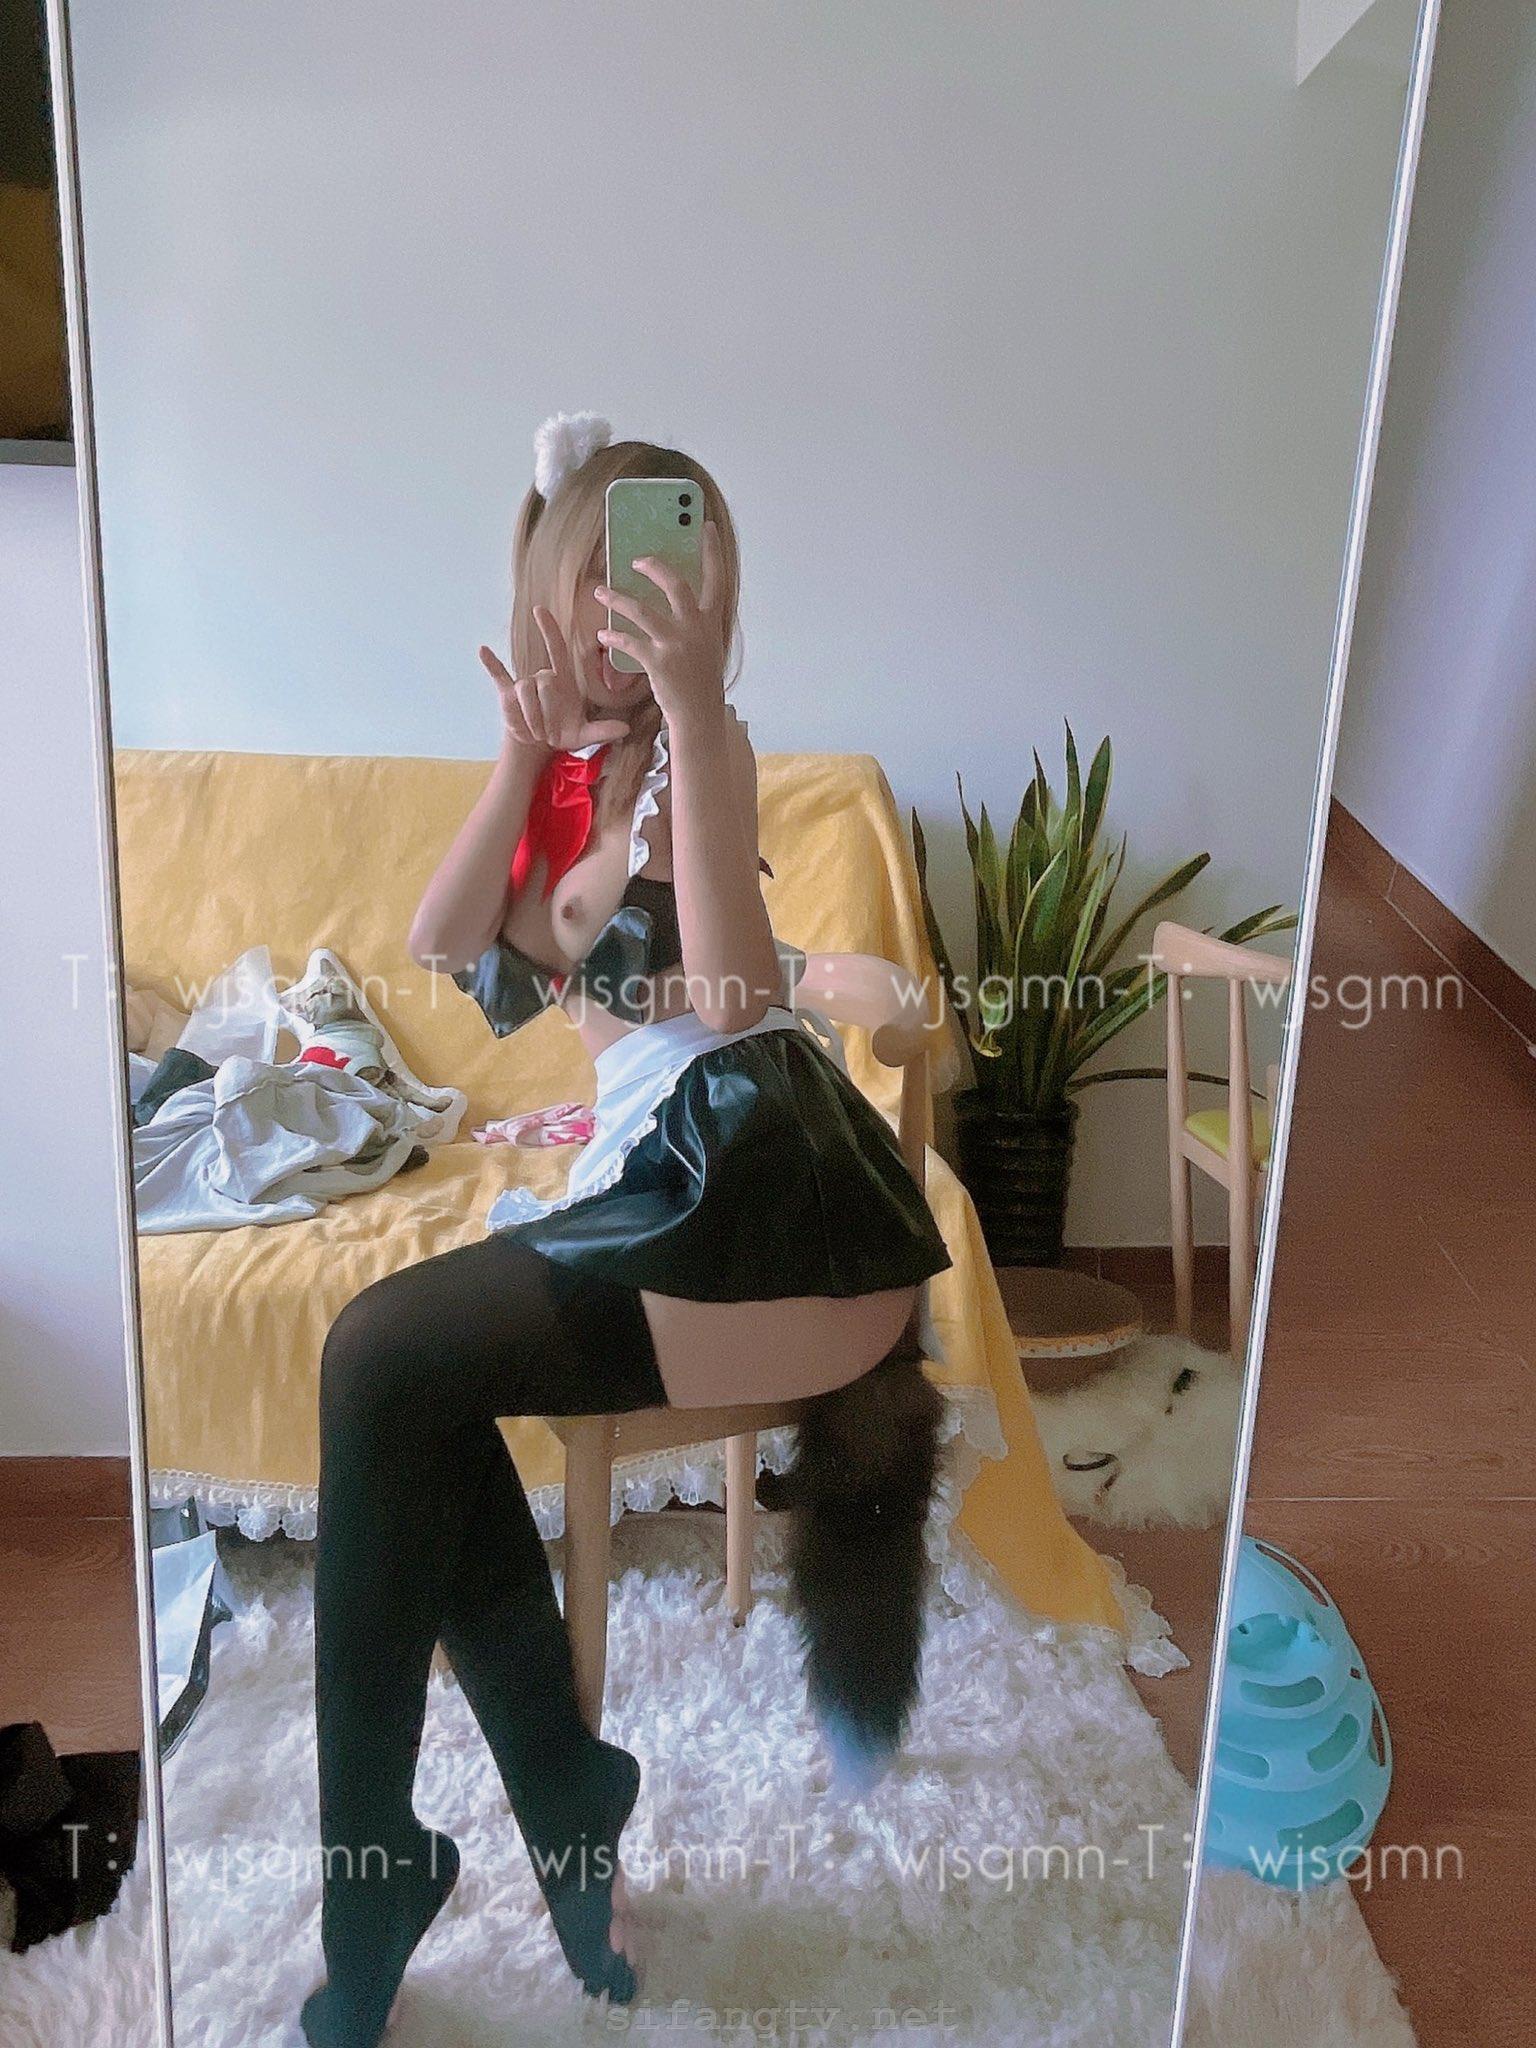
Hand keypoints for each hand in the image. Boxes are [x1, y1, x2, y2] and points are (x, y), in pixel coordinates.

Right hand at [479, 607, 629, 751]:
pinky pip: (499, 677)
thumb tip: (625, 728)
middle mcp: (543, 677)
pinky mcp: (507, 695)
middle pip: (544, 683)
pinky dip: (491, 664)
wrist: (540, 745)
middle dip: (546, 713)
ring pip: (525, 693)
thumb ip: (604, 731)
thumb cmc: (564, 732)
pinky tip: (482, 650)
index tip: (540, 610)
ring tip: (534, 734)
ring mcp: (524, 685)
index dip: (549, 629)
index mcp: (563, 679)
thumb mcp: (585, 734)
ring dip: (529, 719)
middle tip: (547, 733)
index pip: (556, 648)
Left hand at [594, 518, 726, 728]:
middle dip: (654, 567)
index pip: (716, 579)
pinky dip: (613, 636)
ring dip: (617, 599)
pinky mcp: (658, 662)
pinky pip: (629, 641)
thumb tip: (678, 601)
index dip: (711, 551)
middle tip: (636, 560)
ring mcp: (676, 645)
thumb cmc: (700, 682)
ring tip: (600, 592)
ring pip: (642, 611)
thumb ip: (696, 623)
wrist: (698, 714)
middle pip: (676, 585)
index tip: (705, 526)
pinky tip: (602, 633)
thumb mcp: (707, 647)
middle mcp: (695, 629)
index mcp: (710, 622)